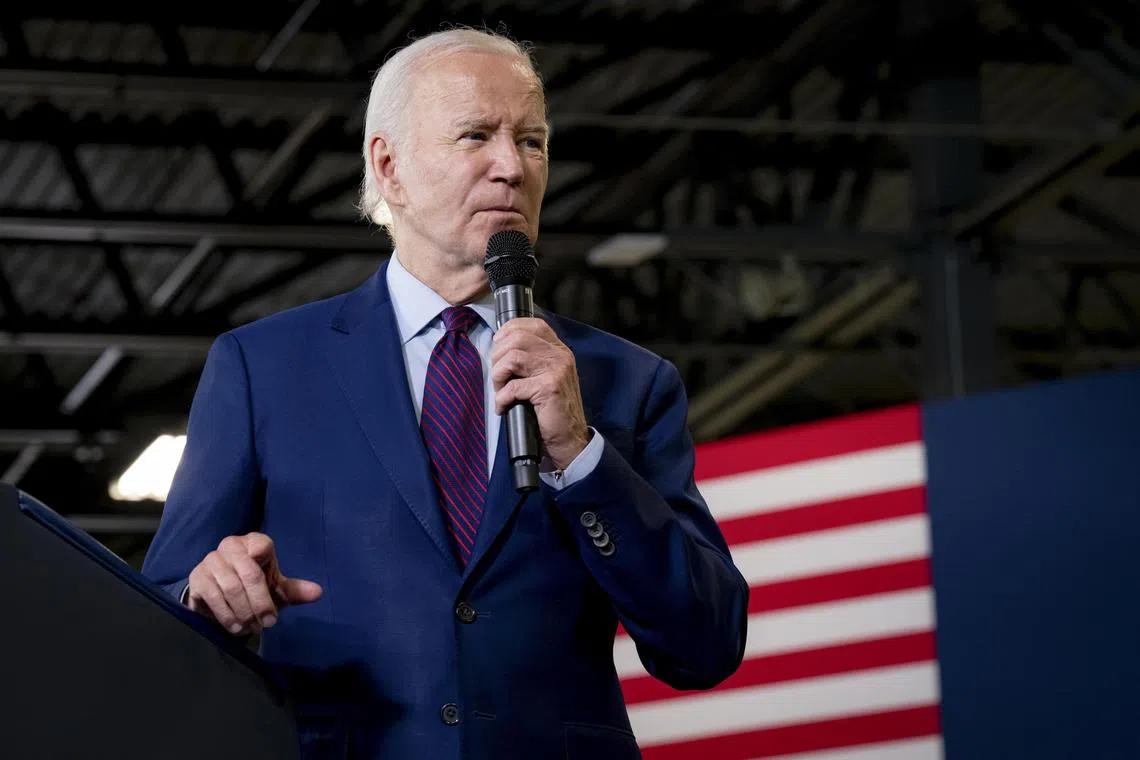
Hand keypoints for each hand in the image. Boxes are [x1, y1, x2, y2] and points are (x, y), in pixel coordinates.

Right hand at [186, 533, 322, 635]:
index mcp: (253, 542)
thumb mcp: (276, 589)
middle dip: (261, 602)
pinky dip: (227, 615)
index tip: (275, 589)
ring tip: (253, 627)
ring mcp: (211, 560)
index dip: (268, 567)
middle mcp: (231, 545)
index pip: (263, 546)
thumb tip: (318, 592)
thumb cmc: (254, 588)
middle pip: (250, 573)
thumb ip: (295, 590)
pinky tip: (236, 627)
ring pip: (232, 588)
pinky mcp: (197, 578)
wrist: (220, 599)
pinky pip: (213, 596)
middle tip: (268, 623)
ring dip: (245, 612)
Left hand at [491, 318, 589, 469]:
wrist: (570, 439)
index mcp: (559, 350)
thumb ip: (531, 360)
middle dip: (498, 356)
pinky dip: (502, 398)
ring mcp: (557, 370)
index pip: (533, 325)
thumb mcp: (545, 378)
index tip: (498, 347)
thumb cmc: (552, 411)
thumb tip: (500, 347)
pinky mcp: (550, 388)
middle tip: (498, 376)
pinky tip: (504, 407)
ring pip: (513, 358)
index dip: (510, 331)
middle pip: (518, 338)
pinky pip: (514, 386)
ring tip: (501, 391)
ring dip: (499, 376)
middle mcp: (560, 356)